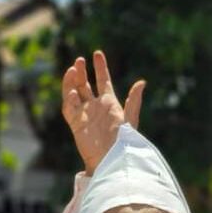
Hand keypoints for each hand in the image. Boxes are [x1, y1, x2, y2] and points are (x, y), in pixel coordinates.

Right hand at [61, 51, 144, 175]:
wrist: (111, 159)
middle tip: (79, 60)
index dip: (100, 67)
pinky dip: (69, 98)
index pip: (103, 80)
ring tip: (72, 69)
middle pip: (85, 83)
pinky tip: (73, 92)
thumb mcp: (130, 119)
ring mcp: (84, 113)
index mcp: (109, 103)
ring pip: (74, 92)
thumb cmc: (124, 140)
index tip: (97, 53)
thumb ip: (134, 101)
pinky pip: (69, 107)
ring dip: (72, 81)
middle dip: (82, 71)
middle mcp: (95, 106)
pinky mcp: (75, 122)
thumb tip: (142, 82)